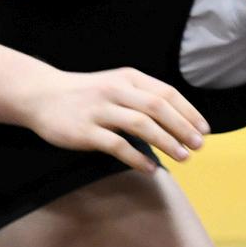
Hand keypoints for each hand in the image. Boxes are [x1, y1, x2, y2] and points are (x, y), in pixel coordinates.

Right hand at [14, 67, 208, 174]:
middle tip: (198, 146)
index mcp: (128, 78)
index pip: (166, 93)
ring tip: (183, 157)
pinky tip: (151, 168)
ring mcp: (99, 110)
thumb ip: (143, 98)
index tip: (204, 130)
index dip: (188, 112)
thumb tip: (179, 121)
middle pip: (158, 108)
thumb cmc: (87, 94)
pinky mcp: (84, 131)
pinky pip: (116, 145)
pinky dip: (137, 157)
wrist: (41, 95)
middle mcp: (116, 90)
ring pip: (141, 125)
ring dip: (166, 142)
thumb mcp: (117, 85)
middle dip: (182, 128)